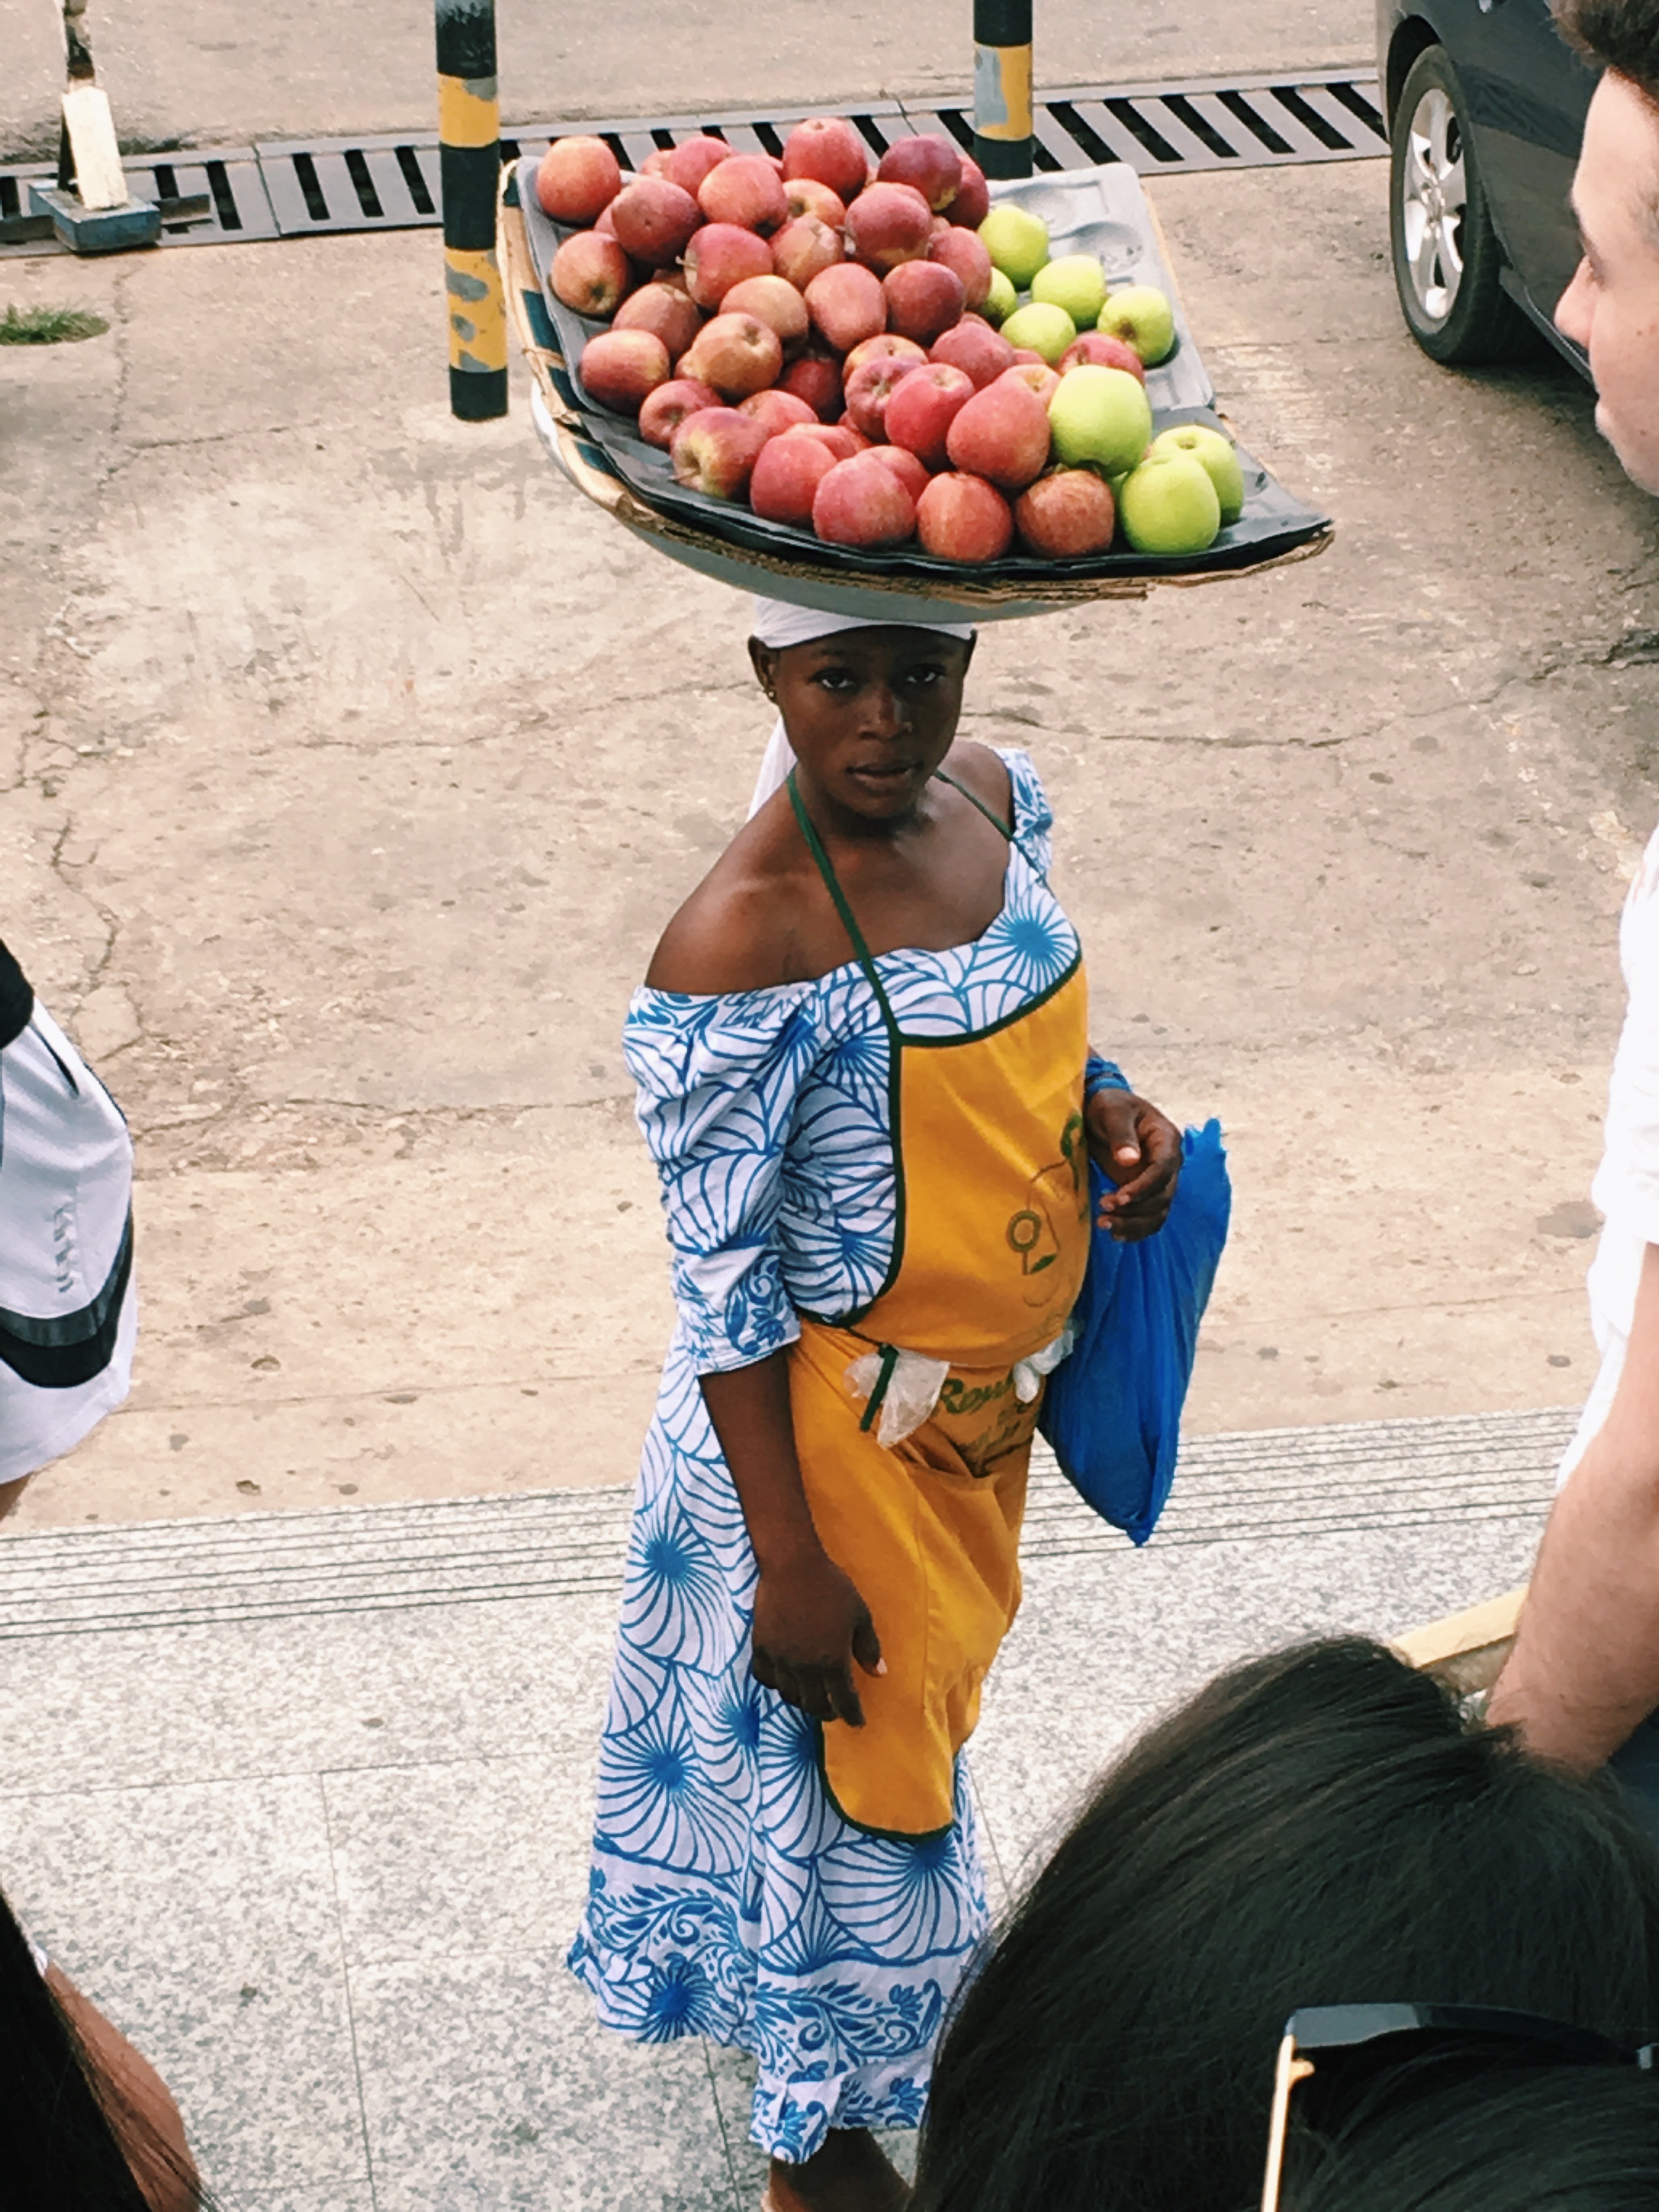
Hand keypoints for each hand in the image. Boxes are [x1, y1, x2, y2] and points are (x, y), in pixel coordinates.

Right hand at [751, 1550, 884, 1725]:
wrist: (792, 1565)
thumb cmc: (831, 1587)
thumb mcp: (860, 1615)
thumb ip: (869, 1648)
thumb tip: (880, 1674)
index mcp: (833, 1660)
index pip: (844, 1700)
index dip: (852, 1715)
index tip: (858, 1722)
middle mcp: (805, 1667)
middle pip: (815, 1704)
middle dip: (828, 1712)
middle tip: (835, 1711)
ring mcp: (781, 1659)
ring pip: (789, 1695)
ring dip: (802, 1701)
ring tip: (811, 1697)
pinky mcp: (761, 1647)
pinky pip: (765, 1677)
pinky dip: (776, 1683)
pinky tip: (783, 1680)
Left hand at [1087, 1089, 1181, 1241]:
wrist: (1102, 1111)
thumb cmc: (1109, 1106)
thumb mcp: (1112, 1112)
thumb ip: (1121, 1134)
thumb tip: (1130, 1160)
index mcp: (1166, 1140)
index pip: (1164, 1169)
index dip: (1145, 1187)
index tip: (1119, 1197)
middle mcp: (1169, 1163)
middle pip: (1163, 1195)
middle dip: (1135, 1209)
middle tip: (1103, 1212)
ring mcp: (1158, 1180)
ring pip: (1158, 1211)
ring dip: (1134, 1224)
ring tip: (1104, 1225)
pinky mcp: (1145, 1192)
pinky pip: (1149, 1217)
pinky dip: (1135, 1229)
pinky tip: (1115, 1234)